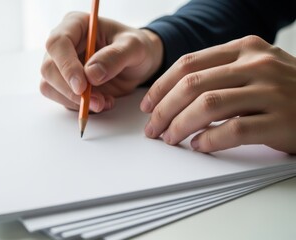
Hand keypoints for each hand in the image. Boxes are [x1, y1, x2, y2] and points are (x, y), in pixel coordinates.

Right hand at [40, 12, 162, 112]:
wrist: (139, 63)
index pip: (58, 43)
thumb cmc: (135, 48)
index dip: (66, 66)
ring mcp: (62, 66)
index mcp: (76, 25)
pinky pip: (62, 99)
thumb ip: (115, 57)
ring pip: (50, 86)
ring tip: (104, 102)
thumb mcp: (134, 47)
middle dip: (70, 90)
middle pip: (49, 68)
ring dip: (75, 101)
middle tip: (97, 102)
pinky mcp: (67, 84)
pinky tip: (102, 102)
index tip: (82, 86)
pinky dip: (80, 107)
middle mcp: (64, 45)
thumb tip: (91, 74)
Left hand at [140, 35, 295, 153]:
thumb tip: (172, 97)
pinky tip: (199, 146)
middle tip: (152, 128)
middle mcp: (256, 64)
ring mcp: (271, 90)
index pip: (188, 64)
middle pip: (192, 84)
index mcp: (244, 49)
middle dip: (164, 109)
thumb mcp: (253, 69)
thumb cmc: (285, 89)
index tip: (148, 105)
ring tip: (170, 138)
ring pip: (208, 105)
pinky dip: (209, 140)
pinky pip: (233, 129)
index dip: (161, 86)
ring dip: (180, 125)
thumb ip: (218, 74)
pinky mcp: (282, 119)